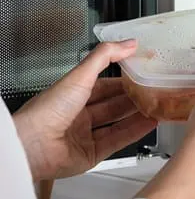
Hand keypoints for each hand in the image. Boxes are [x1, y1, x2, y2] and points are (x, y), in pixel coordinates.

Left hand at [13, 41, 156, 180]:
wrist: (33, 144)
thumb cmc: (48, 109)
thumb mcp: (80, 75)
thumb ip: (105, 57)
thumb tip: (128, 43)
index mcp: (72, 95)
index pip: (105, 86)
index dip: (124, 80)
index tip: (142, 74)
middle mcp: (79, 115)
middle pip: (114, 105)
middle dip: (134, 99)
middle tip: (154, 92)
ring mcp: (85, 135)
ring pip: (119, 123)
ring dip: (138, 115)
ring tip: (157, 107)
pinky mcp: (92, 154)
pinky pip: (118, 140)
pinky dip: (135, 132)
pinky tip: (149, 123)